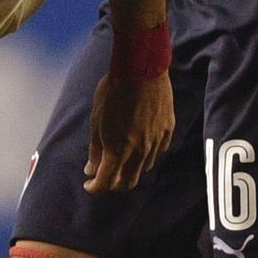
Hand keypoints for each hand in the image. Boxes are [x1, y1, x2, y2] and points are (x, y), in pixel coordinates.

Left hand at [83, 71, 173, 192]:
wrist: (141, 69)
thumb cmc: (113, 92)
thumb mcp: (96, 120)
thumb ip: (95, 148)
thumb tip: (91, 169)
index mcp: (117, 150)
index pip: (105, 182)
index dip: (94, 187)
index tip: (89, 184)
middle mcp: (139, 151)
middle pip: (127, 182)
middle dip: (114, 184)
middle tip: (105, 176)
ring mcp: (156, 141)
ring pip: (143, 168)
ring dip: (130, 169)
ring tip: (121, 158)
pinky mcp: (167, 130)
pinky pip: (158, 151)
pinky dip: (147, 153)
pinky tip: (140, 143)